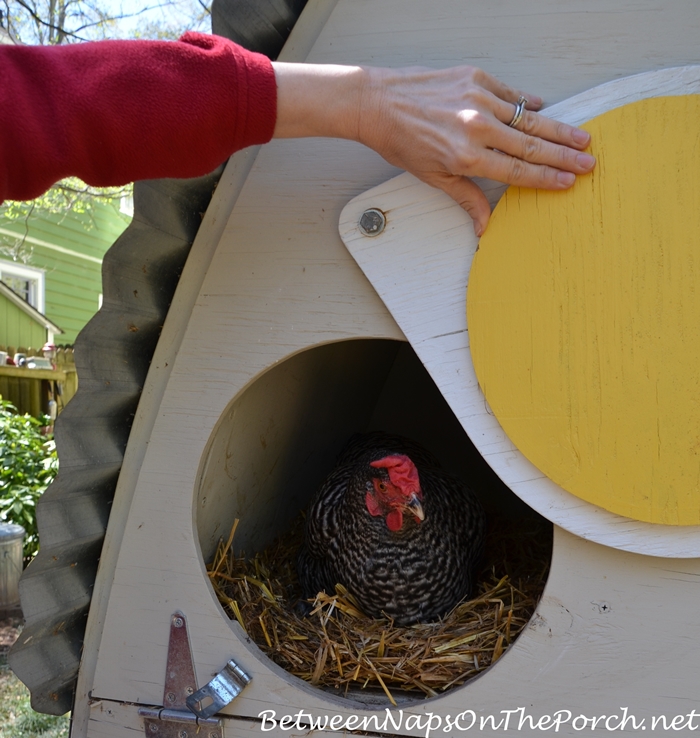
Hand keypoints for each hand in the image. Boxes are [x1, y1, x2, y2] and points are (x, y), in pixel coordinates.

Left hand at [272, 62, 594, 235]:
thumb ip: (466, 197)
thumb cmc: (401, 142)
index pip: (517, 170)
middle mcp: (476, 127)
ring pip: (526, 117)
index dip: (546, 177)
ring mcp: (477, 99)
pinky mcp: (473, 77)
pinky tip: (542, 107)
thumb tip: (485, 225)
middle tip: (590, 160)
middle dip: (563, 154)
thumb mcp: (433, 177)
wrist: (378, 103)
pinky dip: (525, 101)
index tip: (569, 181)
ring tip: (580, 137)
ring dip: (556, 127)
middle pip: (531, 144)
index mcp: (467, 156)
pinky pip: (508, 92)